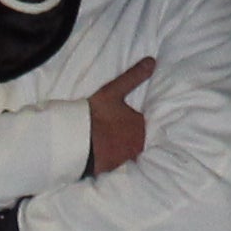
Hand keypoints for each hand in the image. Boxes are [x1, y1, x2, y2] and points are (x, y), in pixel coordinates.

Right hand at [88, 56, 158, 175]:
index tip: (120, 119)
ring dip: (120, 148)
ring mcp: (126, 158)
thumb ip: (134, 76)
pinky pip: (115, 163)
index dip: (131, 120)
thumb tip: (152, 61)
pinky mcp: (113, 169)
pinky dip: (111, 159)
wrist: (77, 141)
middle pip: (136, 138)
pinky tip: (102, 156)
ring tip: (107, 142)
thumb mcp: (114, 91)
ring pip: (127, 151)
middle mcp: (138, 144)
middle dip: (127, 135)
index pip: (141, 123)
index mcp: (141, 125)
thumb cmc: (97, 114)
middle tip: (112, 130)